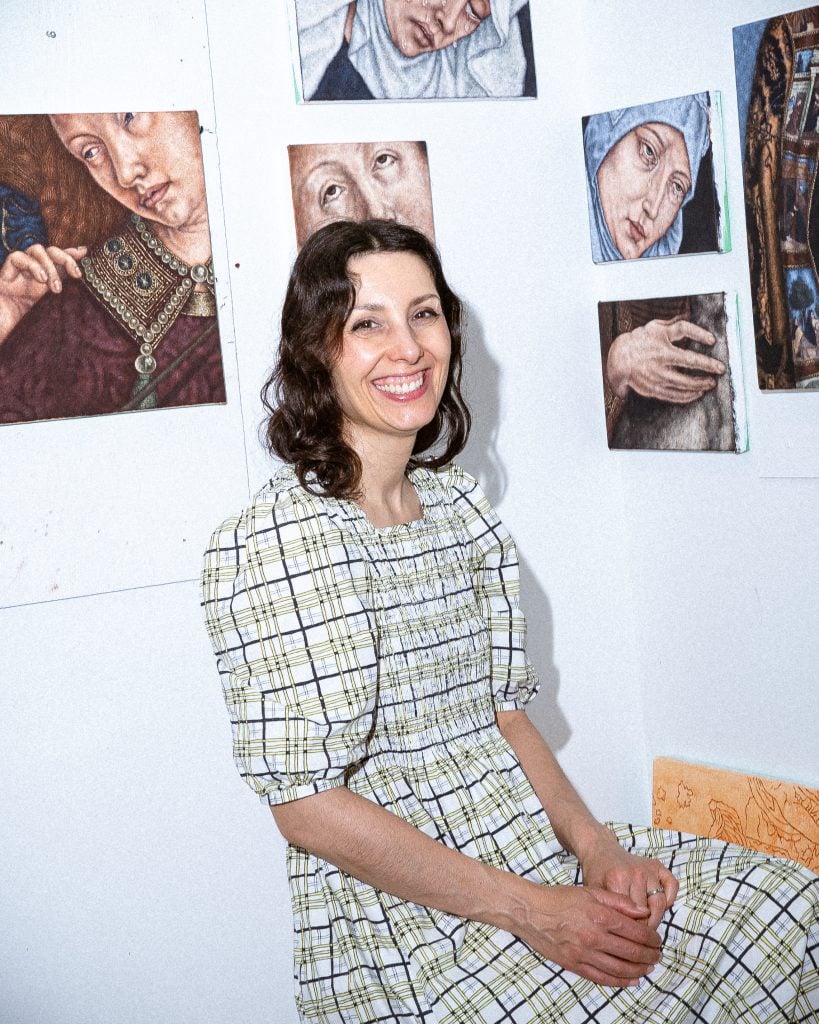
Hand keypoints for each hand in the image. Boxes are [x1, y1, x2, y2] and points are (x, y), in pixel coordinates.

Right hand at [0, 244, 86, 342]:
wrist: (2, 333)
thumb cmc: (26, 330)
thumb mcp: (51, 315)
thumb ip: (64, 305)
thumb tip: (83, 301)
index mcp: (46, 282)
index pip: (59, 260)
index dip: (71, 254)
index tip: (86, 253)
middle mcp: (33, 274)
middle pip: (50, 251)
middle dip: (66, 258)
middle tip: (76, 276)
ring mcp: (18, 273)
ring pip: (36, 250)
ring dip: (50, 265)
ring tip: (55, 287)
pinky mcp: (4, 275)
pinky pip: (17, 257)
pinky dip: (32, 264)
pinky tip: (40, 279)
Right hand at [512, 882, 661, 987]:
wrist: (531, 912)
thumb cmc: (559, 899)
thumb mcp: (590, 891)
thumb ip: (619, 902)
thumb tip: (643, 912)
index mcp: (600, 915)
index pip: (636, 932)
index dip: (652, 939)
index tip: (658, 941)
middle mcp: (594, 937)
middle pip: (632, 953)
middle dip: (649, 956)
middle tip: (657, 956)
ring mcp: (584, 954)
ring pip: (620, 969)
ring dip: (639, 971)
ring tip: (648, 968)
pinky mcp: (574, 966)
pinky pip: (602, 978)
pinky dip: (620, 982)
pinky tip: (631, 981)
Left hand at [579, 830, 677, 930]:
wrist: (600, 849)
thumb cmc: (597, 873)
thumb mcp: (594, 892)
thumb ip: (607, 910)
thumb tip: (621, 934)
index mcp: (617, 880)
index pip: (631, 916)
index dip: (630, 931)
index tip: (629, 939)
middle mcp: (635, 873)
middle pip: (648, 912)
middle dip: (644, 929)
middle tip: (640, 935)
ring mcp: (648, 869)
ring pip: (660, 902)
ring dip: (657, 918)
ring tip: (649, 926)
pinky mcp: (657, 865)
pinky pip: (672, 885)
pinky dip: (670, 898)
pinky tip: (661, 905)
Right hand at [606, 317, 724, 403]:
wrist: (619, 359)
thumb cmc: (641, 340)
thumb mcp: (656, 328)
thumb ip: (675, 325)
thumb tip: (691, 316)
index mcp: (661, 345)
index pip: (685, 338)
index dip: (699, 335)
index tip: (713, 341)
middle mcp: (659, 362)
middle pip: (688, 367)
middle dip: (706, 369)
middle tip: (719, 371)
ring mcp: (656, 378)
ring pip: (682, 385)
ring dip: (699, 385)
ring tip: (710, 384)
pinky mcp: (653, 389)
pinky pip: (673, 396)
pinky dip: (687, 396)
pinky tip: (696, 393)